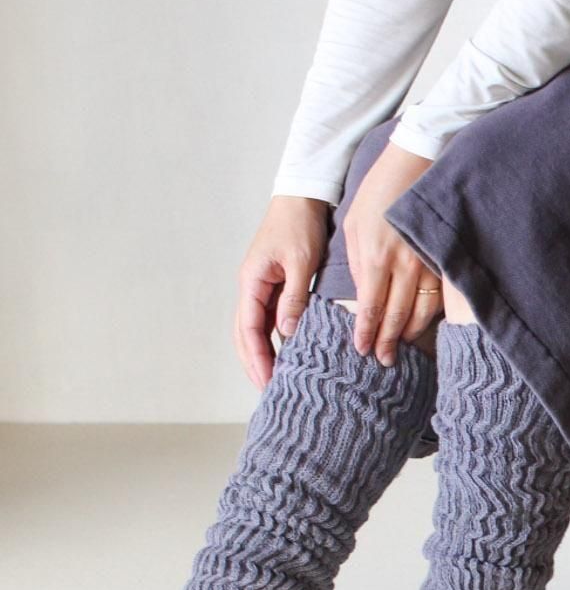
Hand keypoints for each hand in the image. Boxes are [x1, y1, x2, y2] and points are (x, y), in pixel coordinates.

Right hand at [235, 196, 330, 387]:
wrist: (303, 199)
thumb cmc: (300, 225)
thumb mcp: (302, 263)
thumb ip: (295, 298)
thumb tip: (287, 333)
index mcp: (252, 281)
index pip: (249, 329)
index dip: (257, 357)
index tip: (267, 381)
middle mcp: (252, 287)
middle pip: (245, 334)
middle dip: (254, 363)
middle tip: (268, 391)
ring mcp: (261, 287)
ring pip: (255, 329)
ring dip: (261, 354)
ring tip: (273, 380)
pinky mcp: (275, 286)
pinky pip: (269, 319)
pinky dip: (273, 340)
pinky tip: (286, 355)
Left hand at [343, 142, 443, 365]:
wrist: (415, 165)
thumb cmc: (379, 194)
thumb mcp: (354, 226)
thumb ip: (356, 265)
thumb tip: (362, 298)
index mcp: (376, 258)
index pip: (371, 308)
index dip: (367, 333)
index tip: (362, 350)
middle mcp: (405, 267)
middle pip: (396, 317)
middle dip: (388, 342)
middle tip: (383, 360)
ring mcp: (429, 265)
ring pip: (422, 313)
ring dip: (410, 334)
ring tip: (401, 349)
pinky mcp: (444, 261)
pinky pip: (439, 298)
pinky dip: (430, 316)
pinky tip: (423, 325)